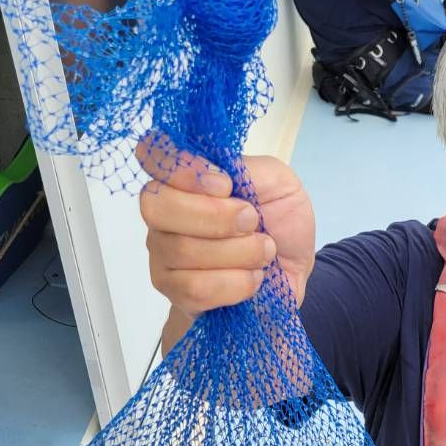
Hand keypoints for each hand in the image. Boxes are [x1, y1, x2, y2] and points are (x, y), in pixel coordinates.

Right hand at [138, 136, 316, 318]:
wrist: (292, 274)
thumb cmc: (282, 224)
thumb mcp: (280, 183)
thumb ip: (249, 169)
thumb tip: (219, 174)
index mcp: (185, 176)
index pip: (153, 154)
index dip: (181, 168)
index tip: (225, 184)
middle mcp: (165, 211)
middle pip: (156, 206)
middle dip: (215, 216)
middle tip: (253, 221)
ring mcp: (163, 253)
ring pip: (181, 250)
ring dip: (238, 252)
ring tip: (263, 252)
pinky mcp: (176, 291)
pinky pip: (194, 288)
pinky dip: (235, 283)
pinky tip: (253, 277)